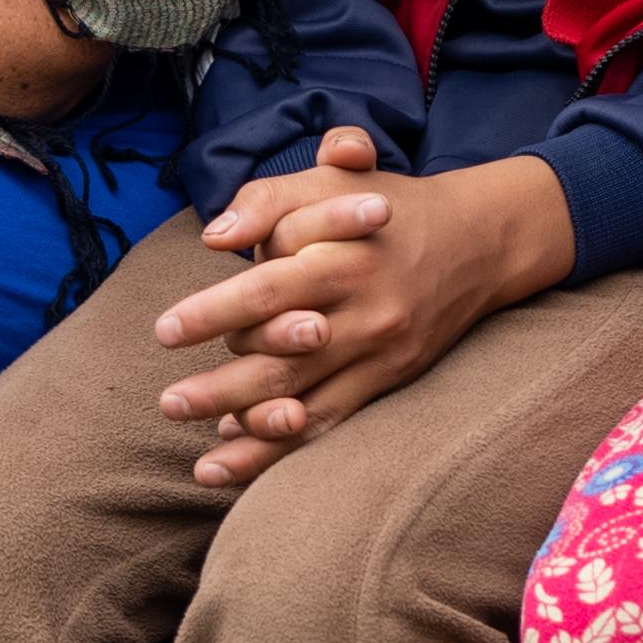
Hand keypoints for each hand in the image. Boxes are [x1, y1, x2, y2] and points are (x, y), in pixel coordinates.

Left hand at [151, 141, 574, 486]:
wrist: (478, 240)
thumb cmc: (383, 208)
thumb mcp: (330, 181)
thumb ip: (268, 199)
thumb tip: (216, 238)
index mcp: (344, 255)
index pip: (270, 288)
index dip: (215, 311)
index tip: (164, 331)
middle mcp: (365, 309)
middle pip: (283, 358)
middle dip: (221, 388)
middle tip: (169, 404)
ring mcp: (381, 351)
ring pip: (306, 402)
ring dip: (249, 432)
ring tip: (201, 458)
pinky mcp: (391, 379)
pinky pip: (334, 422)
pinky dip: (287, 447)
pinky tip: (243, 461)